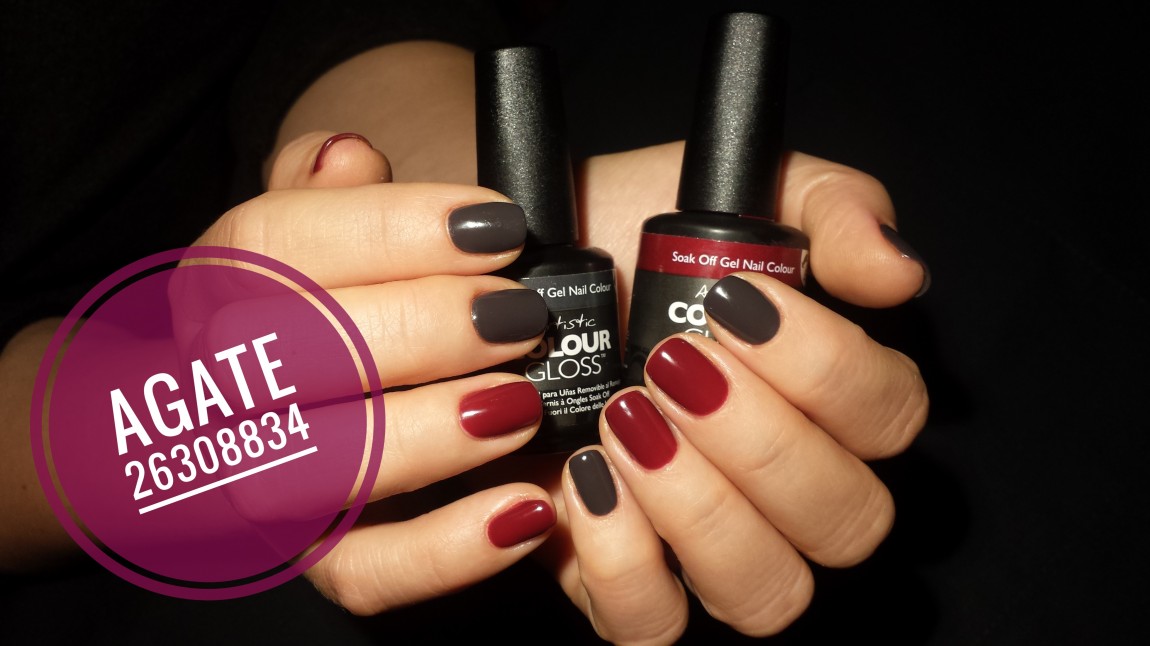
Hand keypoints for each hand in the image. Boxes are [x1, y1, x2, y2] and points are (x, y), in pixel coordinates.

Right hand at [196, 131, 561, 613]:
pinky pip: (362, 572)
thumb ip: (337, 192)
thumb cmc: (350, 294)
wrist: (316, 395)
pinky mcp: (315, 551)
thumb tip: (345, 157)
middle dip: (414, 330)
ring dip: (425, 435)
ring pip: (311, 471)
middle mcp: (219, 382)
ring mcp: (259, 476)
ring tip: (519, 405)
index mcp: (221, 283)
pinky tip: (526, 510)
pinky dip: (446, 551)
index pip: (269, 243)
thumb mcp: (340, 226)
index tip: (496, 225)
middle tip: (517, 315)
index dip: (386, 229)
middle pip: (281, 357)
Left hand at [535, 142, 929, 641]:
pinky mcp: (626, 578)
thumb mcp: (737, 192)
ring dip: (699, 507)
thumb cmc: (637, 235)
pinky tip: (585, 478)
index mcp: (833, 399)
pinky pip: (652, 627)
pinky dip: (622, 566)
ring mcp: (710, 543)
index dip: (826, 369)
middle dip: (761, 442)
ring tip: (627, 418)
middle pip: (845, 521)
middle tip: (673, 363)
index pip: (891, 418)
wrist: (526, 270)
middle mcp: (787, 487)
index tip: (736, 303)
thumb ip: (831, 213)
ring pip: (766, 593)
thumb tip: (896, 270)